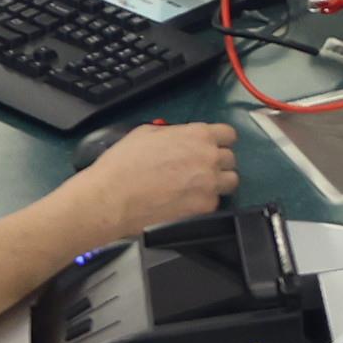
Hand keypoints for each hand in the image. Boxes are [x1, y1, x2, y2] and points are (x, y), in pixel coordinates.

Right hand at [74, 120, 238, 235]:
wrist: (111, 198)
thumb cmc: (123, 163)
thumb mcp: (148, 132)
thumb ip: (174, 133)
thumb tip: (180, 138)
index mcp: (198, 135)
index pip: (229, 134)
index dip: (220, 141)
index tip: (213, 147)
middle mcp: (210, 158)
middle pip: (230, 159)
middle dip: (217, 163)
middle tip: (200, 170)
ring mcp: (209, 185)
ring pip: (230, 182)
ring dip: (218, 183)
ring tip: (198, 188)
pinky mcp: (204, 209)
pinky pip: (215, 203)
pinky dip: (204, 203)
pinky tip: (186, 203)